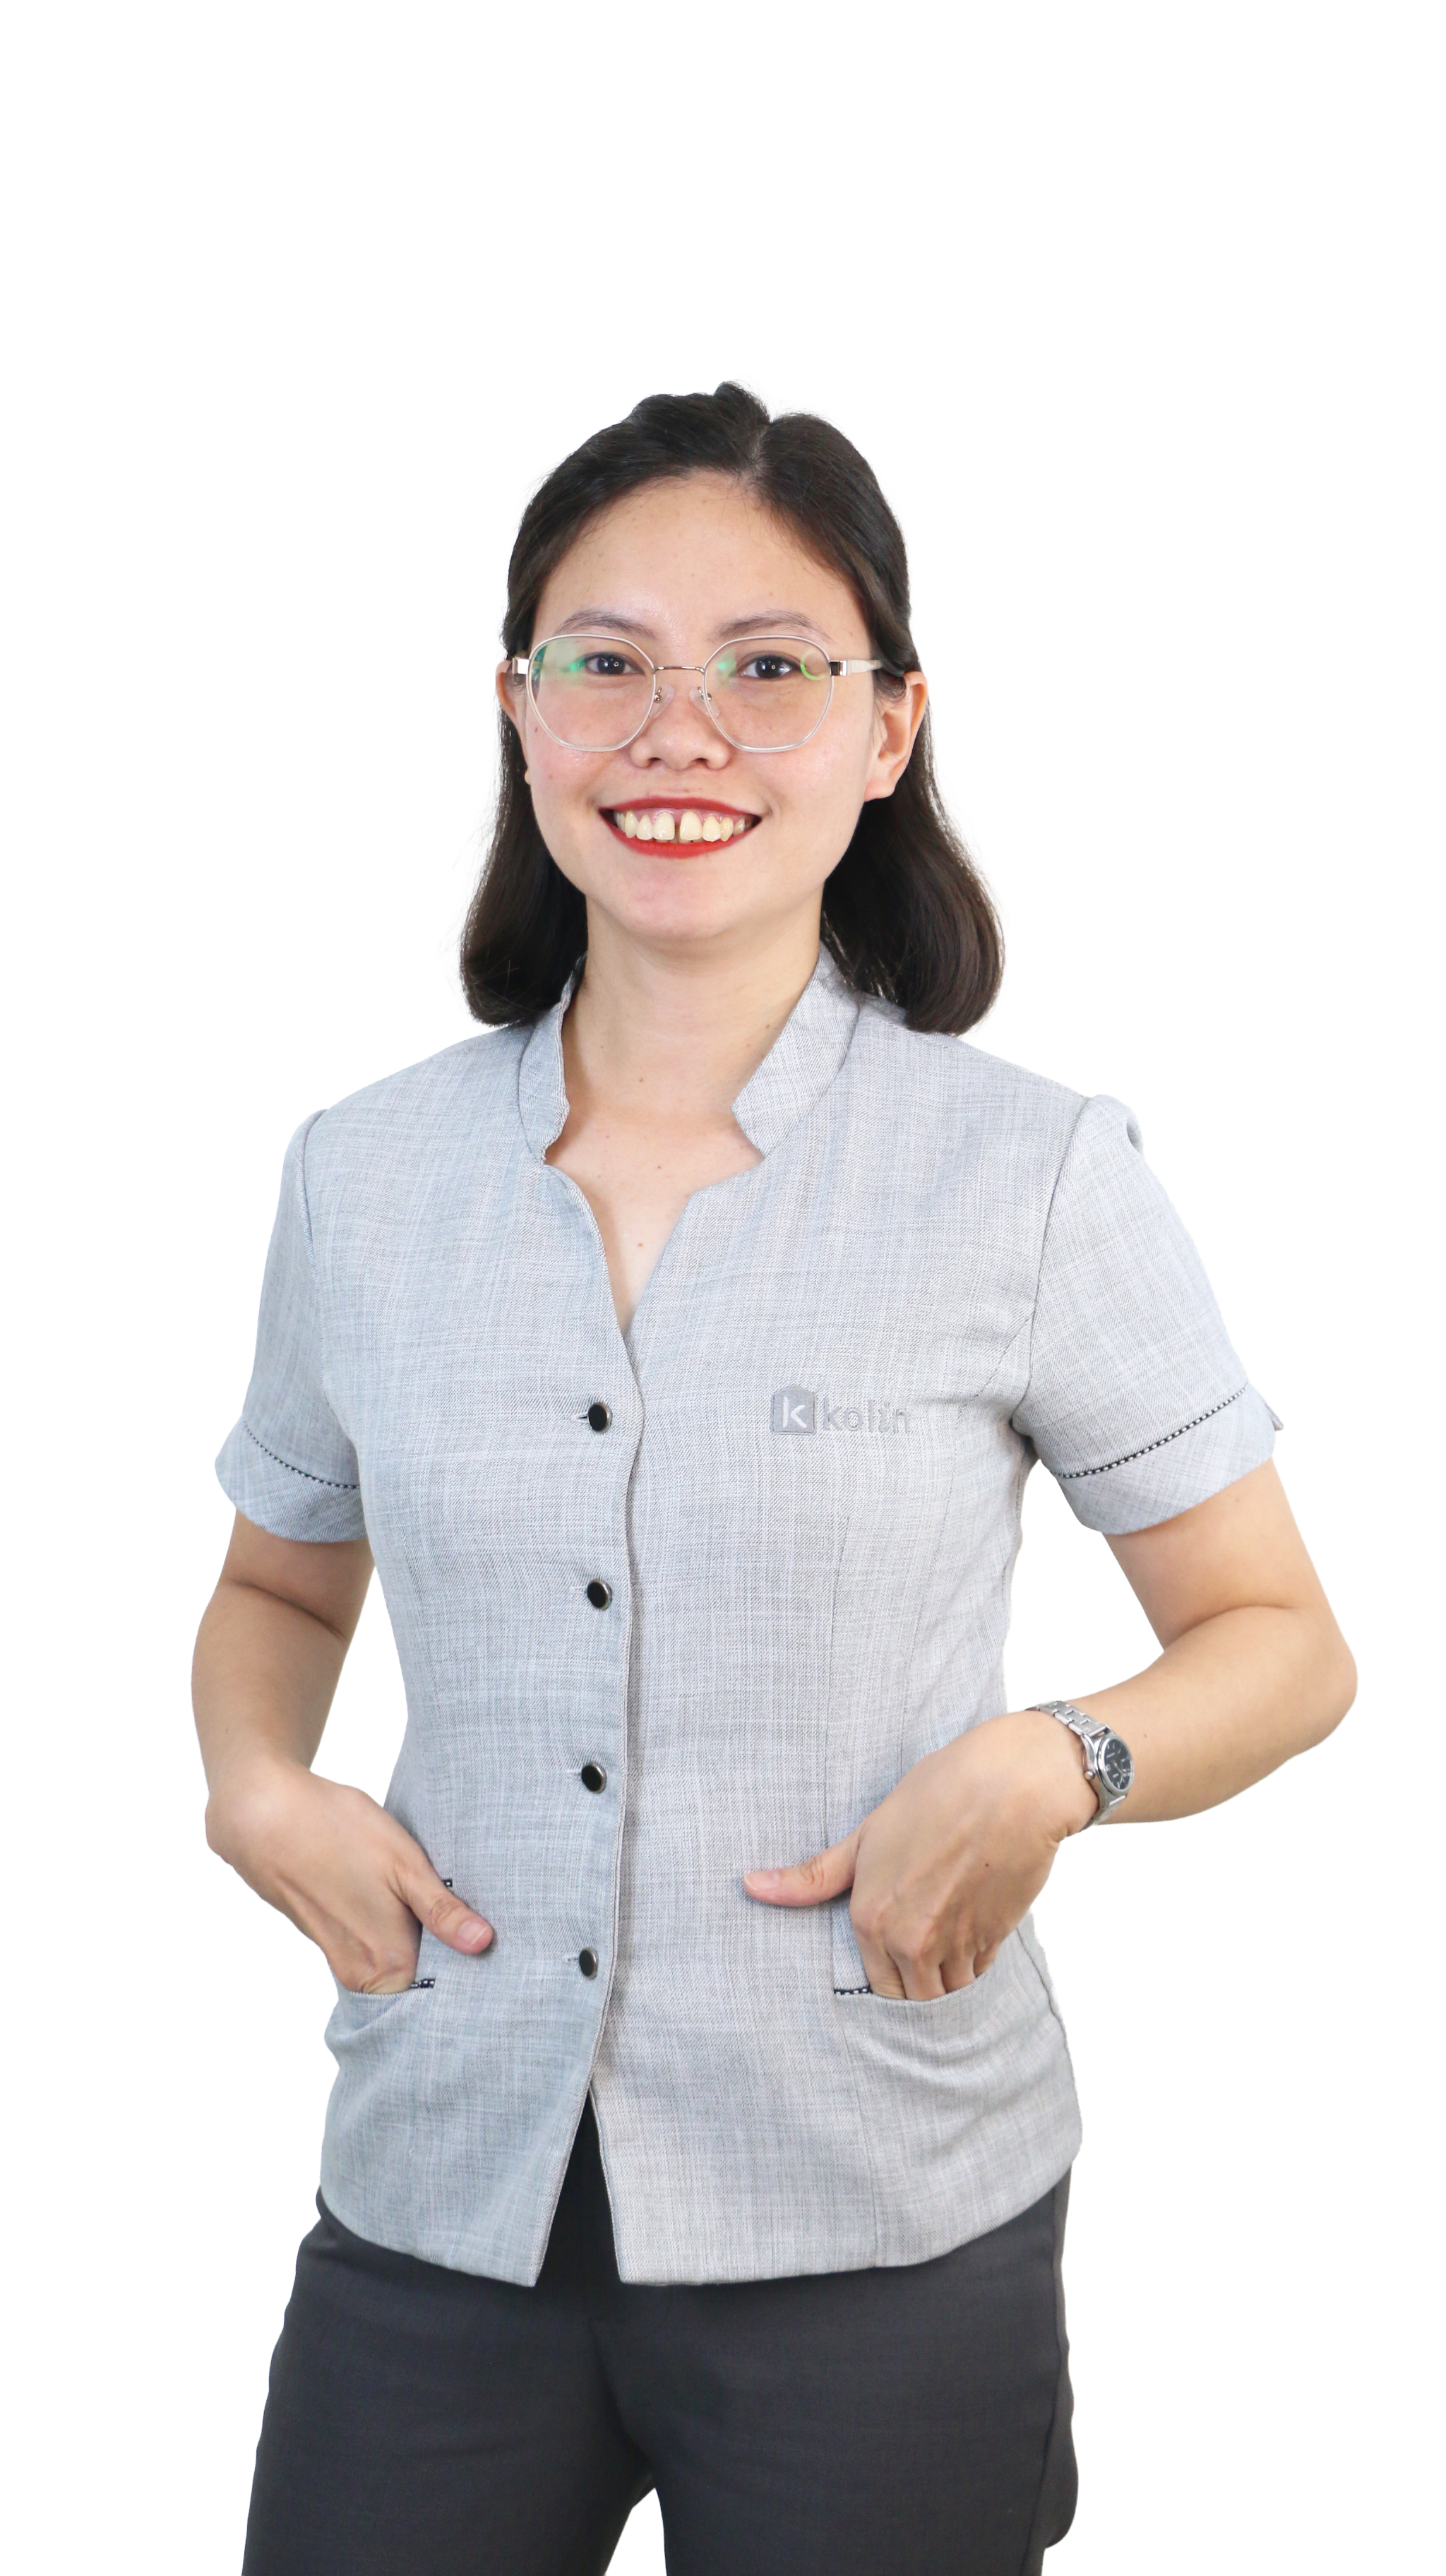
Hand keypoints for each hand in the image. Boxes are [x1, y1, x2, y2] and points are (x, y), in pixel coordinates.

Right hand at [206, 1760, 492, 1993]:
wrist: (264, 1814)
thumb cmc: (334, 1832)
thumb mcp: (404, 1864)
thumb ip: (443, 1911)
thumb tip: (483, 1944)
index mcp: (383, 1965)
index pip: (438, 2000)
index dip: (469, 1983)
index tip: (495, 1966)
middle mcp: (359, 1972)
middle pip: (417, 1985)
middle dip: (448, 1965)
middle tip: (479, 1936)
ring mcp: (340, 1955)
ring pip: (395, 1964)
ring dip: (421, 1944)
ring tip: (449, 1918)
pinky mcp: (328, 1934)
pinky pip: (373, 1946)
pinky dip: (393, 1931)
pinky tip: (405, 1903)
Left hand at [742, 1710, 1095, 1998]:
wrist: (1009, 1787)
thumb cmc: (939, 1796)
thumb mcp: (867, 1834)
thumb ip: (815, 1876)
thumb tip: (750, 1885)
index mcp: (871, 1918)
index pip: (876, 1984)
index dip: (885, 1967)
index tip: (894, 1944)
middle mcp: (911, 1941)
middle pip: (913, 1995)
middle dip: (916, 1977)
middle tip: (921, 1939)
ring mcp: (956, 1944)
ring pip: (949, 1989)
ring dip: (948, 1971)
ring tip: (947, 1927)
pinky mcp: (995, 1937)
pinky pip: (980, 1970)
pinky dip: (976, 1958)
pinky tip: (972, 1920)